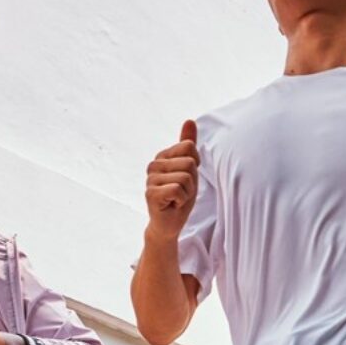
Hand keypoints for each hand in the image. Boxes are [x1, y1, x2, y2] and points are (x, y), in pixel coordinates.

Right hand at [144, 119, 199, 238]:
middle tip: (182, 192)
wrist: (169, 224)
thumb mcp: (189, 169)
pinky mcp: (151, 193)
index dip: (195, 165)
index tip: (186, 178)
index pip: (189, 147)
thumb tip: (189, 120)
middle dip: (192, 181)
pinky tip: (172, 204)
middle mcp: (154, 165)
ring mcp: (150, 179)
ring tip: (176, 199)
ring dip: (187, 192)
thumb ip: (187, 145)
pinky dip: (181, 200)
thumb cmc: (179, 196)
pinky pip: (178, 189)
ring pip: (185, 177)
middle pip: (189, 163)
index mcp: (162, 156)